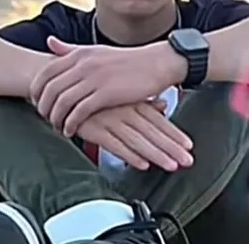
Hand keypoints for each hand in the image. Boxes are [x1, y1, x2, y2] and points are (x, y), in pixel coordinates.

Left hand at [30, 36, 187, 135]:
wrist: (155, 63)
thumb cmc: (124, 60)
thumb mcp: (94, 50)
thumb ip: (69, 49)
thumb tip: (49, 42)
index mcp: (79, 54)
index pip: (45, 72)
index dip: (36, 90)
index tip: (37, 102)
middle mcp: (83, 64)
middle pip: (50, 89)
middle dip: (43, 107)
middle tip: (45, 118)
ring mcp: (94, 78)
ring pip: (62, 102)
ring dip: (55, 118)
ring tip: (57, 126)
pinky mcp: (106, 93)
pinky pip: (79, 112)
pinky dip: (71, 123)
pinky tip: (71, 130)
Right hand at [78, 101, 193, 170]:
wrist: (66, 87)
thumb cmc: (96, 92)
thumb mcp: (122, 93)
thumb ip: (143, 102)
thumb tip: (164, 105)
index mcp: (132, 101)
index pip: (158, 119)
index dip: (174, 133)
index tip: (188, 146)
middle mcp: (124, 109)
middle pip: (151, 131)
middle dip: (170, 147)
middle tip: (187, 161)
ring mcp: (109, 119)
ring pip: (136, 139)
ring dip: (155, 154)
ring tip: (170, 166)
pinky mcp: (94, 129)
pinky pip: (114, 144)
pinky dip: (128, 154)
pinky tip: (141, 164)